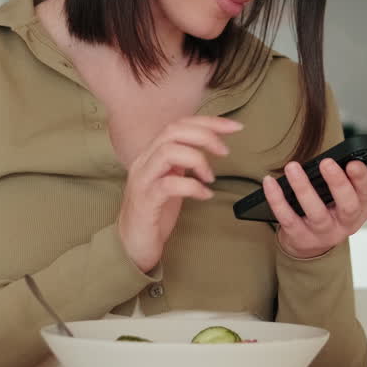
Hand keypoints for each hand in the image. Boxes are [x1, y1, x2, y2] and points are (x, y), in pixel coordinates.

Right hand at [117, 116, 243, 271]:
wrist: (132, 244)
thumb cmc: (155, 212)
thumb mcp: (172, 179)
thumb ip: (183, 161)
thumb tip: (209, 144)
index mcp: (152, 154)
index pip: (178, 125)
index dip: (208, 121)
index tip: (234, 127)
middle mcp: (144, 161)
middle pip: (173, 132)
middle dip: (204, 135)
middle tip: (224, 152)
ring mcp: (143, 180)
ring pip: (167, 152)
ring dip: (197, 159)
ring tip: (211, 177)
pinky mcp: (145, 202)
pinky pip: (168, 185)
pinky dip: (192, 186)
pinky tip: (205, 195)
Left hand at [262, 158, 366, 258]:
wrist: (310, 245)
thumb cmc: (332, 212)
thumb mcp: (354, 201)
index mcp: (361, 211)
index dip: (362, 180)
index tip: (354, 162)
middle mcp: (345, 224)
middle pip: (347, 206)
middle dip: (338, 184)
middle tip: (327, 162)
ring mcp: (322, 233)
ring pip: (316, 212)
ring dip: (303, 188)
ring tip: (293, 167)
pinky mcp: (299, 237)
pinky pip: (287, 218)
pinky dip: (277, 199)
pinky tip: (270, 182)